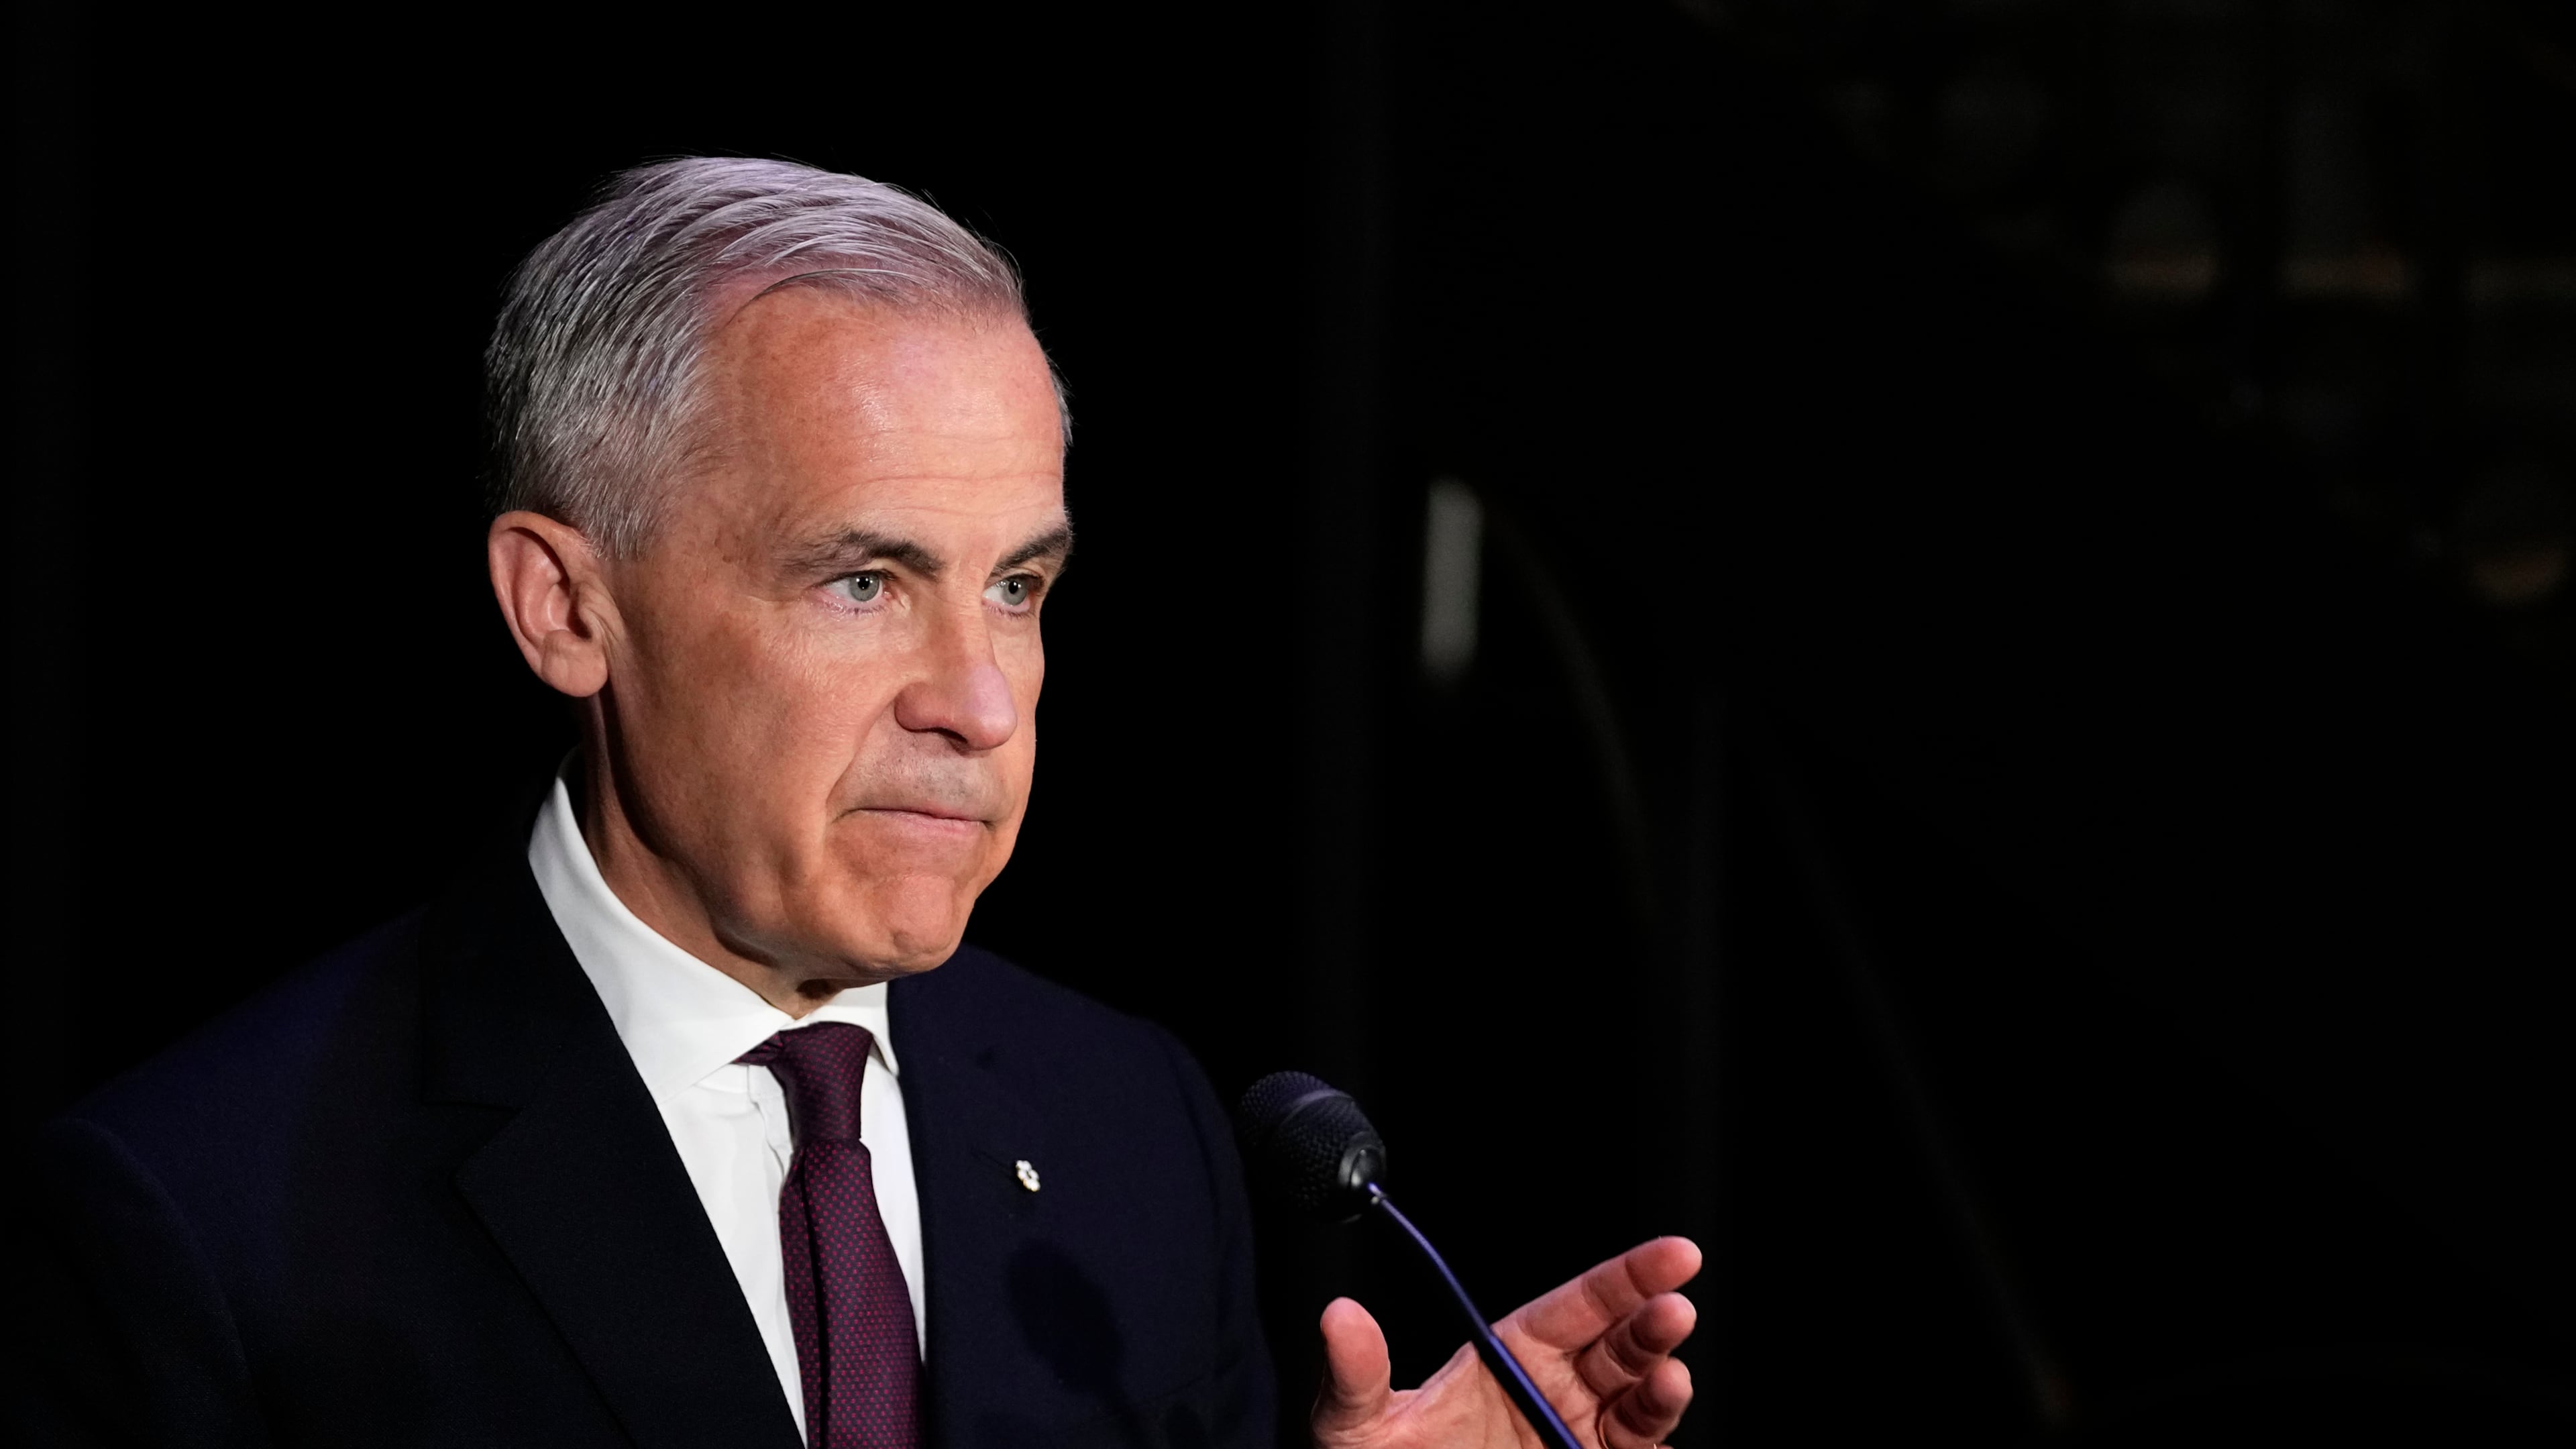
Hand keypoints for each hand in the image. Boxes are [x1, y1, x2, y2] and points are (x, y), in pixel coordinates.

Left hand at [1312, 1236, 1699, 1448]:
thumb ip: (1358, 1373)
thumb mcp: (1359, 1426)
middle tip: (1674, 1309)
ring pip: (1637, 1409)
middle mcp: (1554, 1395)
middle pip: (1621, 1349)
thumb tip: (1339, 1315)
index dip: (1630, 1276)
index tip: (1675, 1254)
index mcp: (1513, 1356)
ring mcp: (1575, 1441)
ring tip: (1669, 1379)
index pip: (1581, 1304)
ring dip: (1659, 1393)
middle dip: (1652, 1326)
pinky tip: (1660, 1446)